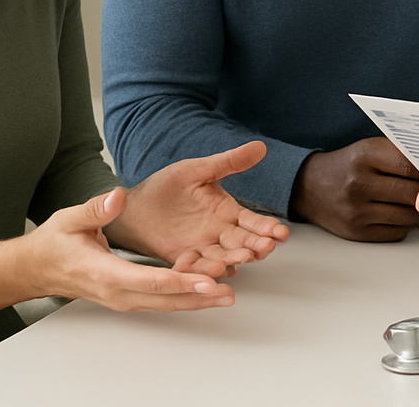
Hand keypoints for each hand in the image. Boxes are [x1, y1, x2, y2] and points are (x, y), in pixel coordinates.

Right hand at [21, 188, 236, 311]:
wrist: (37, 268)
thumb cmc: (54, 243)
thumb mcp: (70, 218)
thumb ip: (95, 209)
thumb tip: (116, 197)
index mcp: (105, 272)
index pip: (149, 281)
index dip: (180, 281)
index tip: (206, 280)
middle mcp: (117, 291)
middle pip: (163, 299)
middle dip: (197, 297)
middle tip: (228, 294)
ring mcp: (122, 298)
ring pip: (164, 304)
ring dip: (195, 301)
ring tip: (226, 296)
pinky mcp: (126, 297)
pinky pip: (159, 301)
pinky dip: (182, 298)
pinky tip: (204, 292)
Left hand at [104, 141, 289, 277]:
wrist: (137, 205)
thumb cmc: (168, 185)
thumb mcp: (200, 170)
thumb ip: (229, 162)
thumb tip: (260, 146)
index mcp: (228, 212)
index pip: (254, 222)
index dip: (268, 228)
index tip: (281, 233)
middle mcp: (219, 233)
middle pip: (243, 243)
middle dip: (255, 247)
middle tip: (265, 248)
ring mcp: (202, 248)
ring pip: (223, 257)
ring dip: (232, 260)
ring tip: (240, 259)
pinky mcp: (182, 258)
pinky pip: (195, 266)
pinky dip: (201, 270)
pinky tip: (211, 271)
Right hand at [289, 137, 418, 241]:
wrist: (310, 186)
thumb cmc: (348, 165)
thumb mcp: (369, 148)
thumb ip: (400, 153)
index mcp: (364, 156)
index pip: (410, 166)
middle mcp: (359, 184)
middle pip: (411, 194)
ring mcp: (356, 211)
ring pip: (407, 216)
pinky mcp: (356, 232)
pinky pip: (396, 232)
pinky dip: (404, 225)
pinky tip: (402, 214)